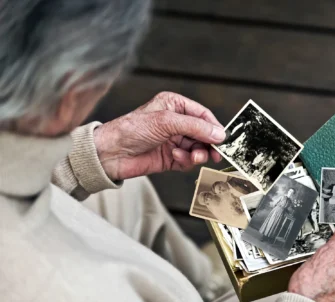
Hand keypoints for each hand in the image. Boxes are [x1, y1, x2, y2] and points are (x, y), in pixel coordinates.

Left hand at [93, 92, 225, 180]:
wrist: (110, 154)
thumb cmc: (131, 130)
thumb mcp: (166, 122)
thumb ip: (195, 127)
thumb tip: (219, 134)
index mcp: (174, 105)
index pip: (202, 115)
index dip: (214, 127)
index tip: (222, 139)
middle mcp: (175, 122)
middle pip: (203, 133)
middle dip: (208, 143)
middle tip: (215, 154)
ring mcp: (173, 140)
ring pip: (197, 148)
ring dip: (197, 153)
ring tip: (194, 157)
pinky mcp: (170, 157)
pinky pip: (187, 160)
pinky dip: (186, 160)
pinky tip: (176, 157)